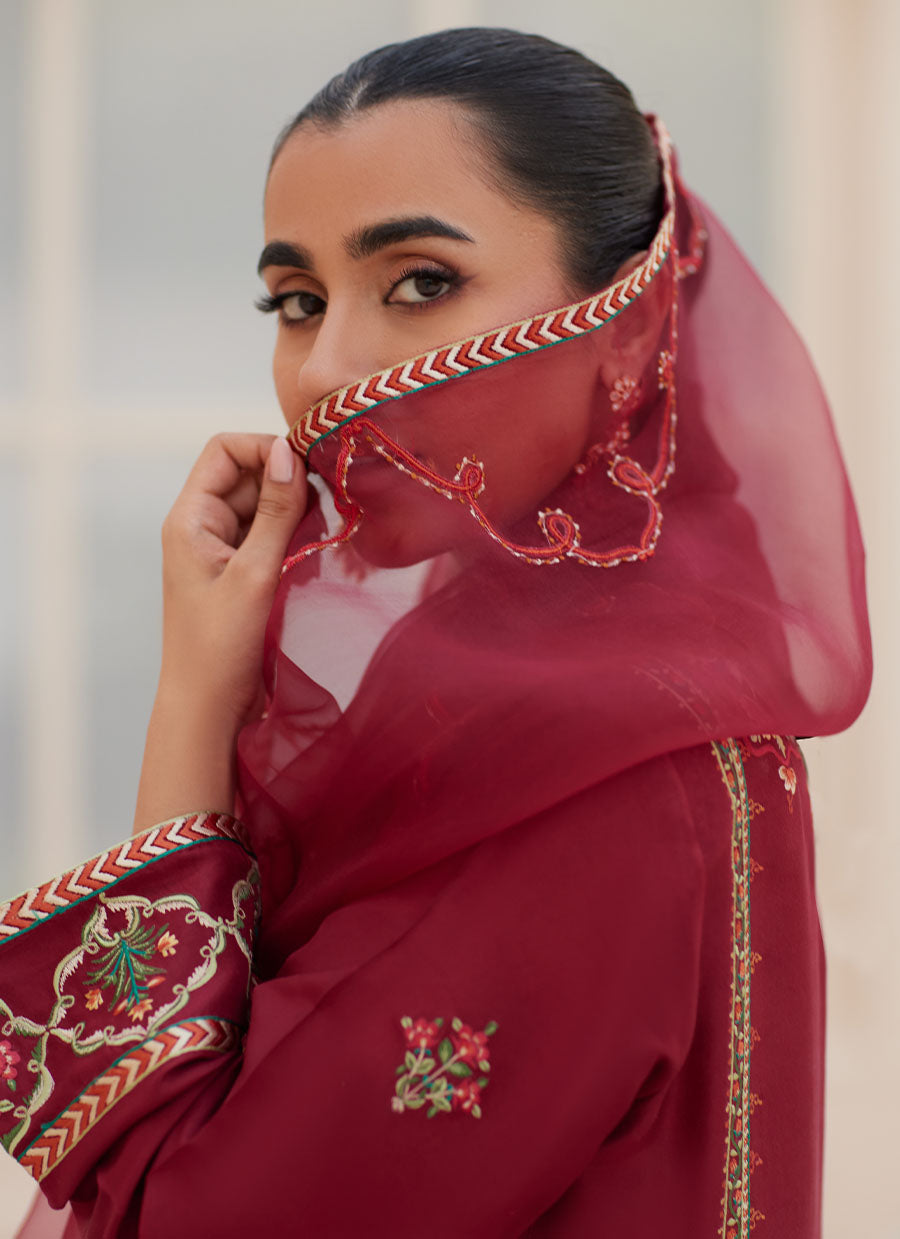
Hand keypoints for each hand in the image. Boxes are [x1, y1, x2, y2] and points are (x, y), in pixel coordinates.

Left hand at [158, 432, 307, 730]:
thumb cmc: (220, 648)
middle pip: (249, 475)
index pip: (226, 450)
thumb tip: (289, 454)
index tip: (307, 471)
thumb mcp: (254, 575)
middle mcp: (203, 527)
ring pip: (266, 506)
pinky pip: (272, 537)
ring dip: (297, 512)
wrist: (207, 710)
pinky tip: (315, 554)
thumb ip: (275, 513)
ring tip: (322, 534)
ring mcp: (223, 550)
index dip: (266, 449)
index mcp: (191, 518)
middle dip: (289, 483)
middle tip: (328, 505)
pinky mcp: (242, 573)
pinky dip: (296, 538)